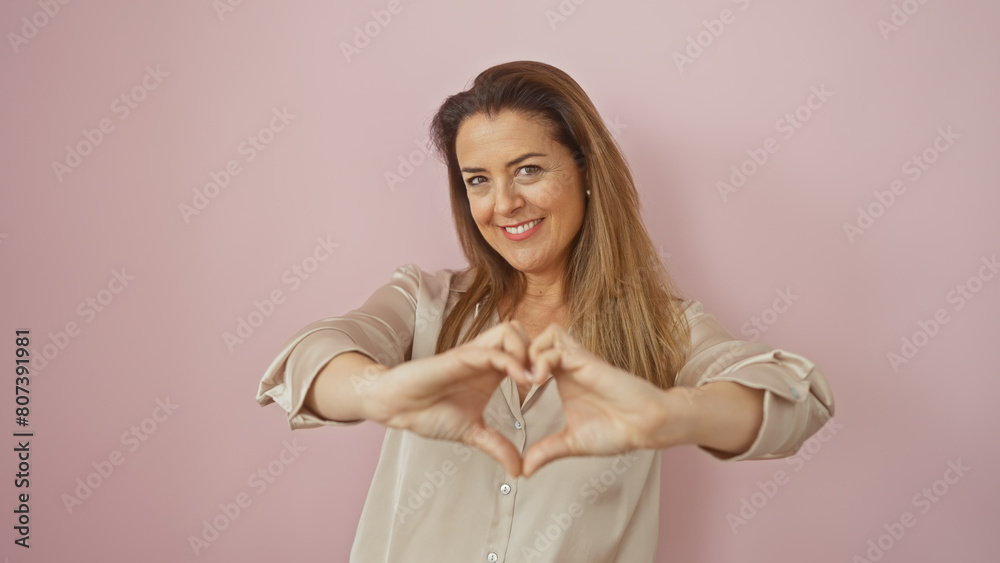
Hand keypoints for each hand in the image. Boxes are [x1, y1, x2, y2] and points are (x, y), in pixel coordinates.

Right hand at [361, 321, 530, 476]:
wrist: (398, 407)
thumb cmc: (429, 412)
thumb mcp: (472, 433)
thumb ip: (497, 446)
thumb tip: (518, 470)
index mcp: (492, 372)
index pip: (526, 353)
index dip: (543, 367)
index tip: (553, 393)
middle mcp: (486, 358)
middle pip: (525, 334)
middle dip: (540, 353)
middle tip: (547, 381)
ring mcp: (474, 355)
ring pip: (513, 331)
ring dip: (527, 352)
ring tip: (535, 380)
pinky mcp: (461, 357)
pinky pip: (494, 350)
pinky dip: (512, 362)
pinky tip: (522, 382)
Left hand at [520, 324, 696, 476]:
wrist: (646, 426)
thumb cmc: (616, 430)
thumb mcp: (571, 443)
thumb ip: (547, 452)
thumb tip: (525, 471)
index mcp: (563, 379)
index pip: (534, 356)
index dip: (518, 368)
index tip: (512, 393)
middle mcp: (569, 366)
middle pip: (536, 339)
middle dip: (519, 356)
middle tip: (513, 382)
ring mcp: (578, 361)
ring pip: (546, 335)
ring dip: (530, 353)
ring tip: (525, 380)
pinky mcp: (588, 360)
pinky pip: (558, 346)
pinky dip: (542, 359)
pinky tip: (538, 381)